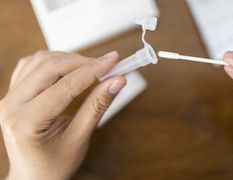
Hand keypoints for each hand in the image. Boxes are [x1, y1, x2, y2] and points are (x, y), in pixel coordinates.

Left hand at [0, 51, 125, 179]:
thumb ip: (97, 106)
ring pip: (40, 61)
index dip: (93, 70)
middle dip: (82, 62)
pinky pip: (32, 65)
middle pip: (49, 67)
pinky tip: (69, 70)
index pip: (65, 86)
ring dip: (69, 60)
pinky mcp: (13, 93)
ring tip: (92, 69)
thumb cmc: (54, 165)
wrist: (33, 175)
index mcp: (26, 122)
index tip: (113, 61)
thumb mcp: (79, 138)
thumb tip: (116, 81)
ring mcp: (9, 98)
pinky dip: (54, 62)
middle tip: (107, 65)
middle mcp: (11, 106)